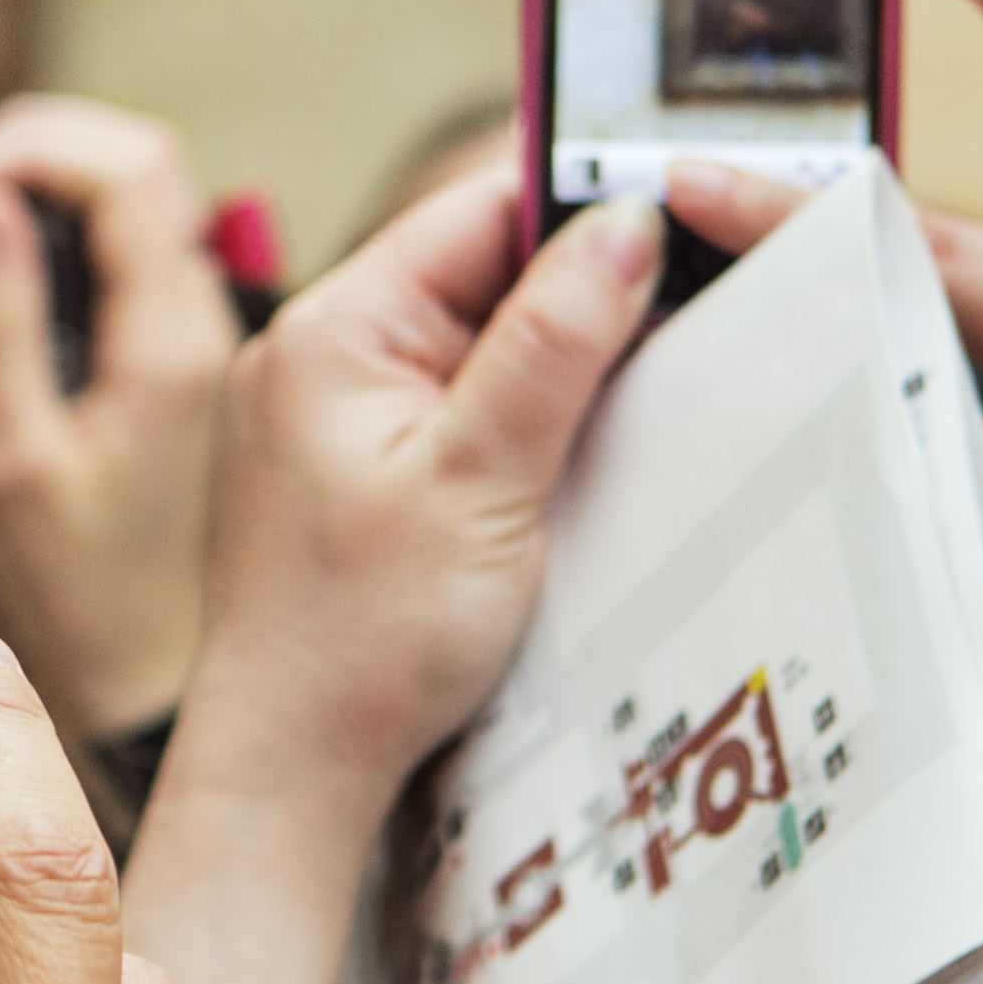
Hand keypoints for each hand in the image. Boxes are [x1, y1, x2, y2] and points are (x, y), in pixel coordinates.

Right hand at [0, 97, 243, 741]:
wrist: (168, 672)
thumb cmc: (95, 598)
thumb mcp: (16, 463)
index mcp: (170, 343)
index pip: (127, 169)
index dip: (31, 145)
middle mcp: (207, 326)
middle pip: (145, 163)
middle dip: (45, 146)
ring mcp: (206, 340)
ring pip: (149, 203)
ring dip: (61, 188)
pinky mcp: (193, 361)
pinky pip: (144, 257)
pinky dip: (80, 238)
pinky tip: (23, 272)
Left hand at [117, 176, 659, 983]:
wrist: (291, 772)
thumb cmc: (364, 642)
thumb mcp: (482, 480)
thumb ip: (554, 342)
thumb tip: (625, 221)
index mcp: (334, 330)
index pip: (479, 214)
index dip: (585, 211)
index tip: (686, 224)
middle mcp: (318, 354)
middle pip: (482, 275)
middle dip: (584, 296)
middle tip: (691, 321)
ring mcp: (328, 414)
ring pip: (476, 345)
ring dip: (557, 367)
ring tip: (640, 400)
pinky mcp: (350, 472)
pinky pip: (453, 409)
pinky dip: (518, 423)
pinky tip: (573, 461)